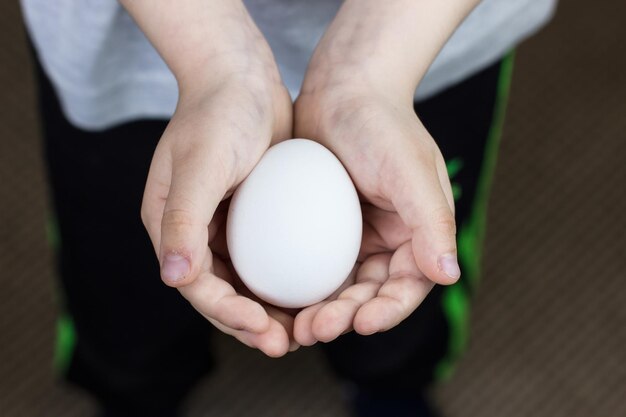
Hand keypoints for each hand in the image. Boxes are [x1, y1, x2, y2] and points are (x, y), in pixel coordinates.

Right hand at [141, 73, 295, 356]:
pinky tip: (314, 290)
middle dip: (251, 324)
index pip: (197, 285)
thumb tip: (174, 277)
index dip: (228, 314)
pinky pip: (268, 257)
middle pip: (221, 293)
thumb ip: (183, 221)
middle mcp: (194, 232)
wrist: (241, 77)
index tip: (266, 330)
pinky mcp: (251, 216)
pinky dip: (285, 278)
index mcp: (170, 226)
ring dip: (271, 309)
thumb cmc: (217, 114)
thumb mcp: (200, 165)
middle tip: (287, 343)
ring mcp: (223, 225)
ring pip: (247, 281)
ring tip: (304, 329)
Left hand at [292, 89, 457, 344]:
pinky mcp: (321, 230)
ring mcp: (352, 238)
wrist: (342, 88)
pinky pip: (309, 266)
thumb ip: (432, 222)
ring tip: (294, 327)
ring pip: (337, 289)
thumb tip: (449, 275)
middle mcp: (388, 243)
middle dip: (345, 319)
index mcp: (418, 236)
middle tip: (314, 330)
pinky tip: (275, 298)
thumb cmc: (382, 124)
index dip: (388, 312)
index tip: (360, 323)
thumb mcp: (411, 170)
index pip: (407, 287)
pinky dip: (297, 286)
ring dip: (319, 311)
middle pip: (368, 296)